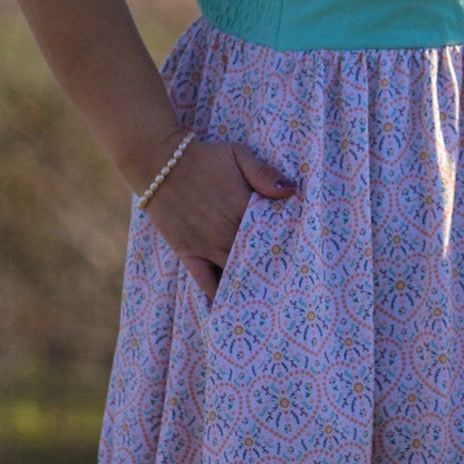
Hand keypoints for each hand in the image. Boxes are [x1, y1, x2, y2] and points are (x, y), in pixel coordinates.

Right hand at [138, 136, 297, 301]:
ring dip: (251, 286)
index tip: (304, 256)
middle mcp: (226, 232)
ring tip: (271, 303)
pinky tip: (231, 308)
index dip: (288, 245)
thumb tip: (292, 191)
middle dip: (274, 270)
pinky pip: (204, 281)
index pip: (271, 234)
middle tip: (293, 287)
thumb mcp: (238, 155)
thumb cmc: (203, 157)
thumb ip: (264, 173)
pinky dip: (218, 295)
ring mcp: (206, 245)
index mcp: (242, 208)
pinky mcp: (188, 253)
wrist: (159, 162)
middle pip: (256, 258)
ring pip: (234, 273)